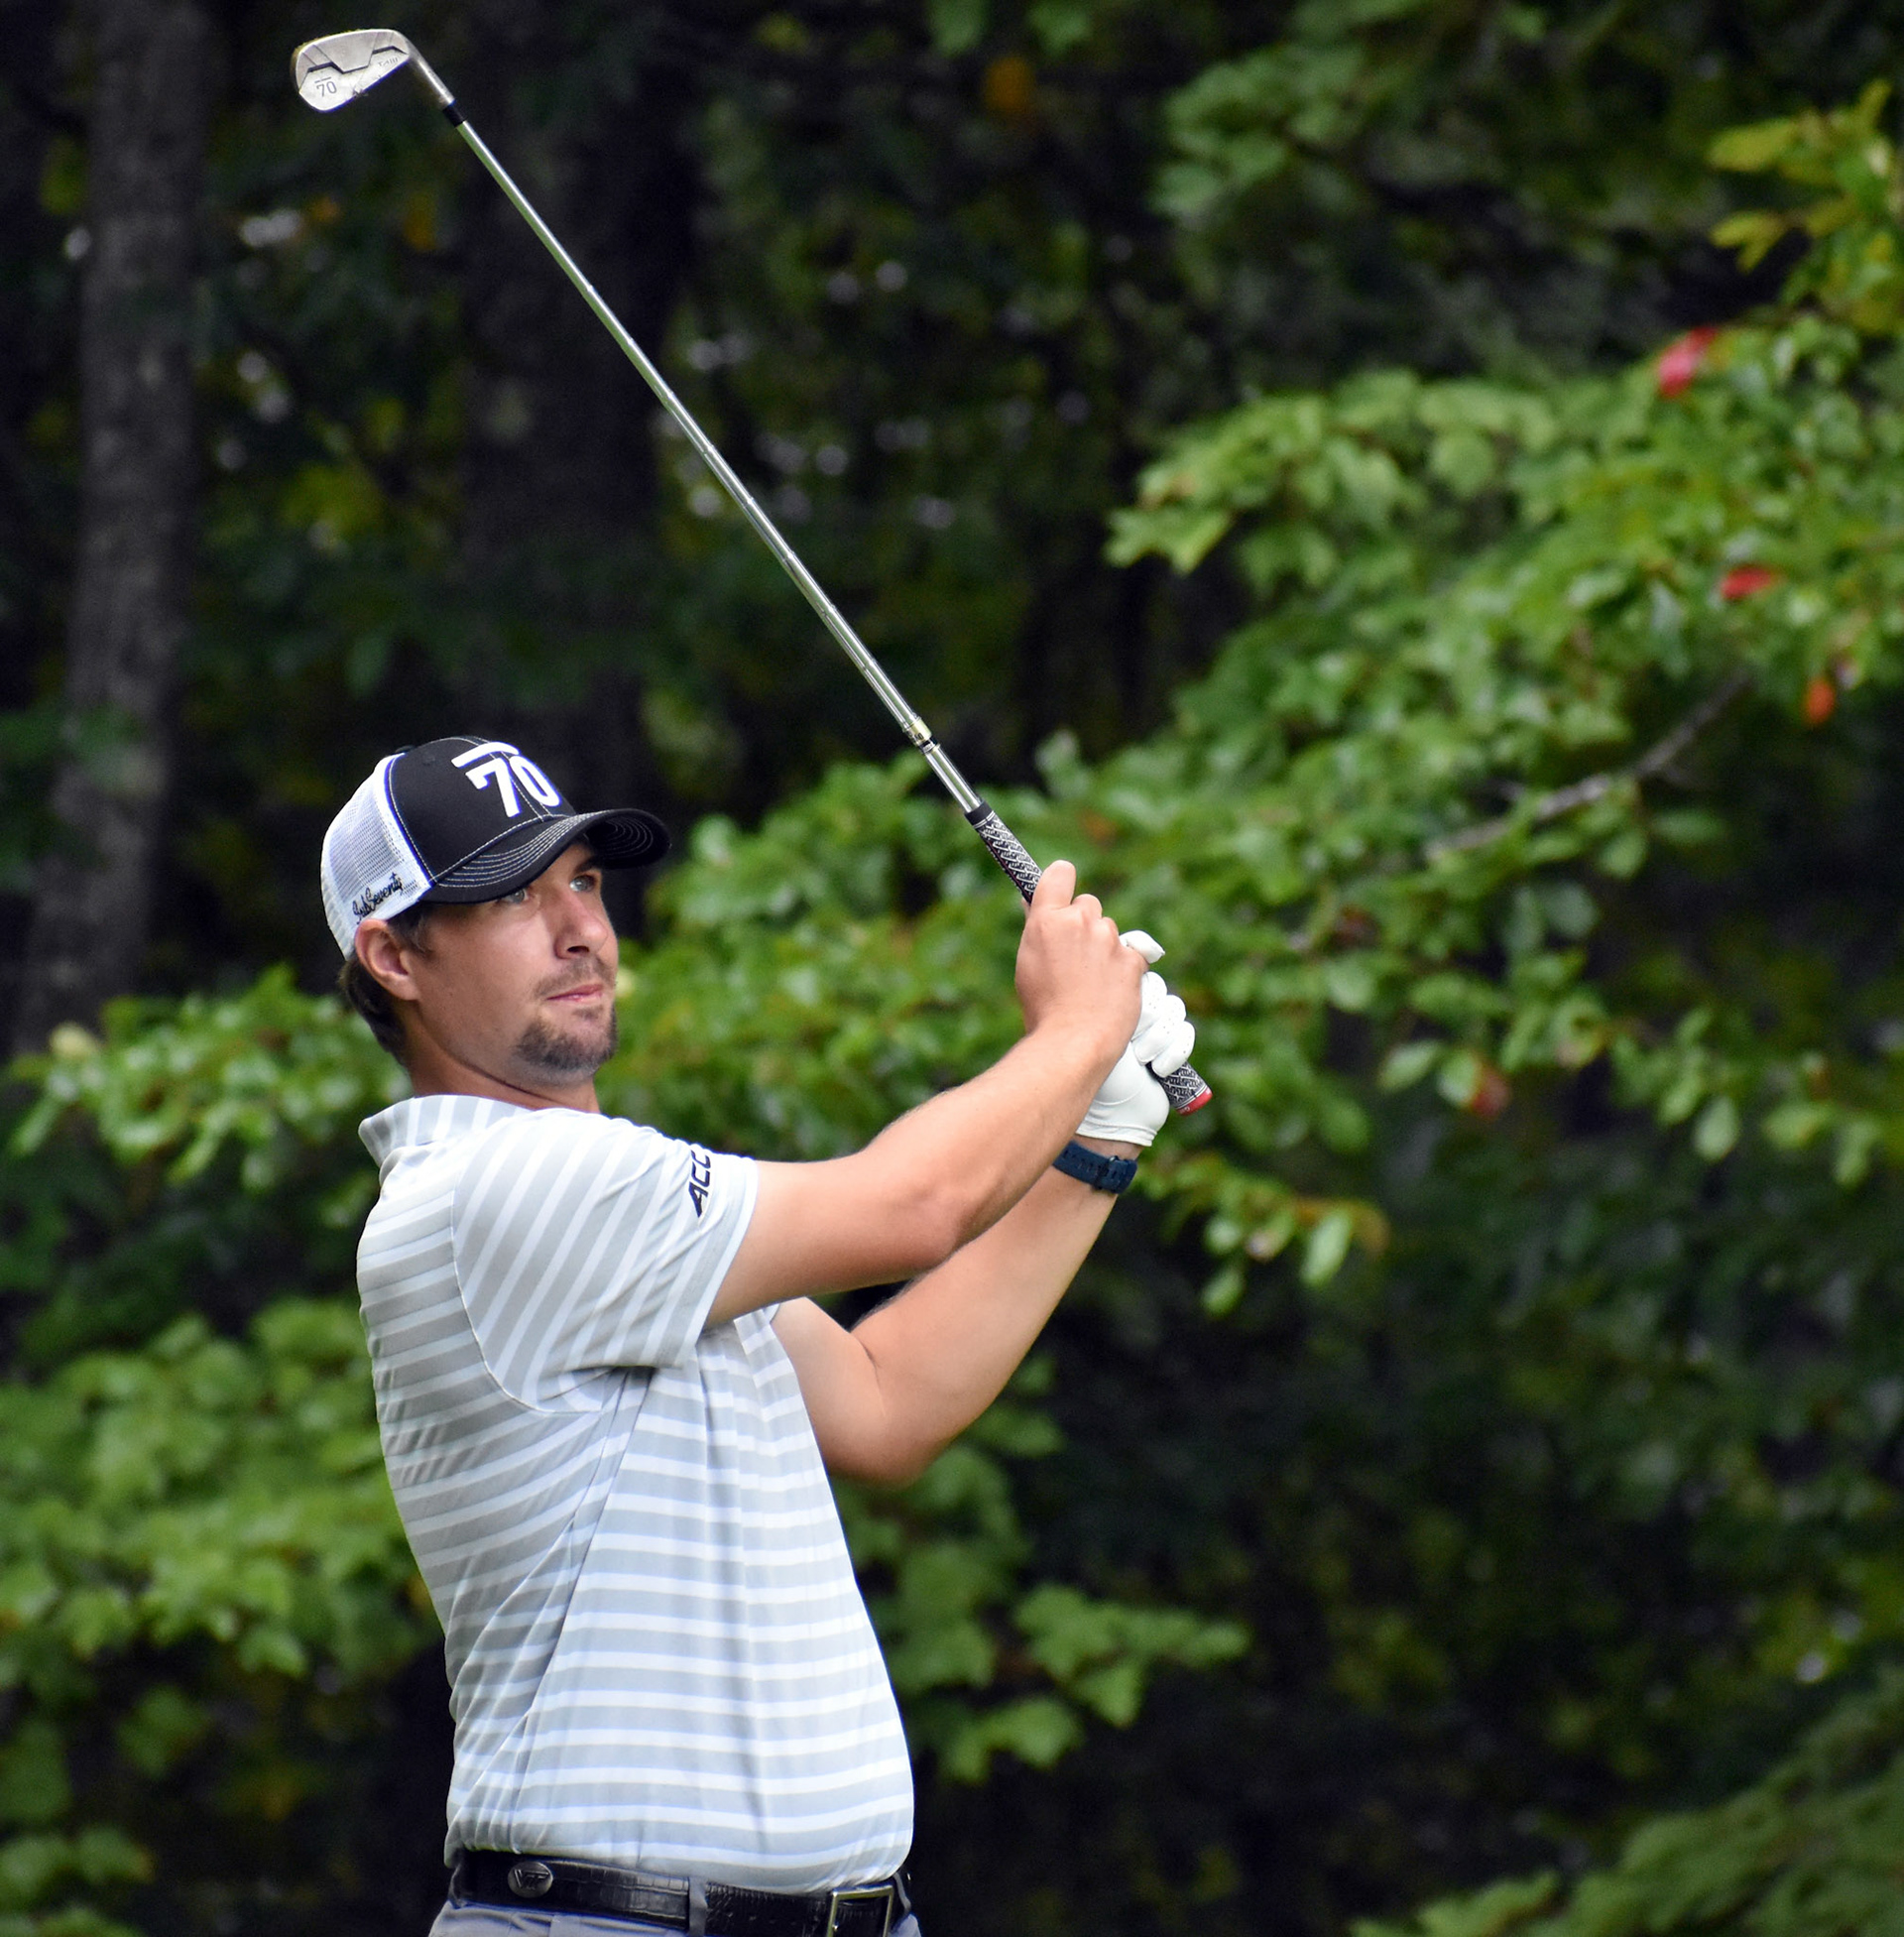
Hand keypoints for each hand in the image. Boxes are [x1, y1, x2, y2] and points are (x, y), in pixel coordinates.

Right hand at [1015, 860, 1144, 1061]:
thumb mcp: (1028, 964)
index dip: (1062, 880)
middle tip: (1075, 957)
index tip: (1064, 892)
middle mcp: (1079, 921)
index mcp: (1047, 920)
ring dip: (1104, 948)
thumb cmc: (1043, 1010)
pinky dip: (1125, 967)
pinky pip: (1132, 953)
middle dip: (1084, 923)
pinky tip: (1111, 989)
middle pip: (1088, 904)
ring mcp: (1108, 939)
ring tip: (1091, 983)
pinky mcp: (1132, 959)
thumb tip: (1038, 908)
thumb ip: (1039, 931)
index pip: (1060, 873)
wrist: (1072, 1042)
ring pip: (1110, 931)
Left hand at [1076, 939, 1194, 1148]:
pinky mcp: (1173, 1050)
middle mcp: (1134, 1011)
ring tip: (1138, 1057)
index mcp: (1110, 998)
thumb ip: (1088, 982)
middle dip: (1143, 1016)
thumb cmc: (1084, 1064)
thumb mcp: (1080, 1016)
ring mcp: (1155, 1031)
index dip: (1134, 983)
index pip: (1135, 970)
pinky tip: (1153, 1069)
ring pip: (1173, 1010)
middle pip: (1157, 989)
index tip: (1126, 1001)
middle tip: (1127, 1037)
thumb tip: (1104, 947)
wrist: (1102, 1112)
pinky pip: (1185, 1033)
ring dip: (1155, 1038)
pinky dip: (1170, 1053)